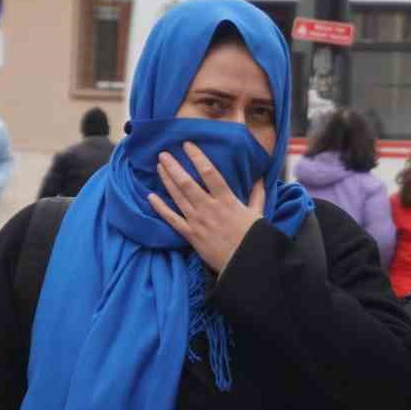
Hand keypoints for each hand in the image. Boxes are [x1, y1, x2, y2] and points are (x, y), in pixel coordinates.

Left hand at [147, 142, 264, 274]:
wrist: (245, 264)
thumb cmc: (253, 238)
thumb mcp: (258, 213)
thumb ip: (257, 194)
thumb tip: (260, 178)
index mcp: (226, 200)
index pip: (209, 172)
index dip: (197, 157)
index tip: (187, 145)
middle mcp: (209, 208)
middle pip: (187, 183)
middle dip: (174, 167)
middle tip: (163, 154)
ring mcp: (197, 221)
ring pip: (178, 197)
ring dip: (167, 180)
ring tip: (159, 166)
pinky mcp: (191, 235)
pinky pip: (172, 219)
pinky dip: (160, 208)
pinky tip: (150, 197)